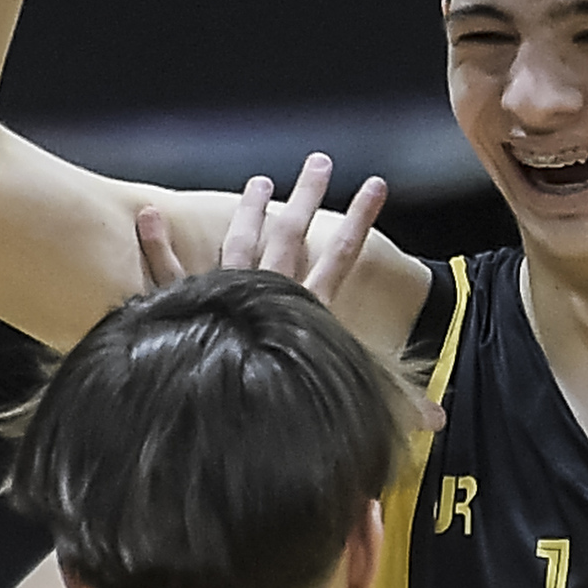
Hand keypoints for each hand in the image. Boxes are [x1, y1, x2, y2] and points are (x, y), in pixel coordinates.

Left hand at [137, 158, 440, 429]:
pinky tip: (147, 214)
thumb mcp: (351, 405)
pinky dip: (156, 245)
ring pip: (240, 242)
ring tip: (258, 181)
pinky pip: (168, 274)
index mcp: (309, 311)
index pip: (342, 257)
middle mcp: (270, 293)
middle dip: (308, 196)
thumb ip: (393, 408)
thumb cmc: (294, 412)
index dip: (361, 221)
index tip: (377, 184)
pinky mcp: (188, 310)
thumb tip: (441, 424)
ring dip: (250, 209)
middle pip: (293, 234)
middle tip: (320, 162)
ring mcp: (227, 296)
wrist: (233, 421)